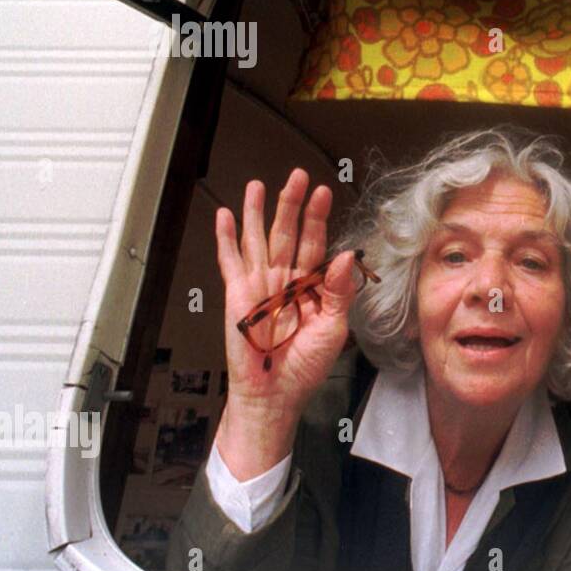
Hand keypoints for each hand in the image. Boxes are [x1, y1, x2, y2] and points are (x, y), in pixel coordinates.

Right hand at [214, 168, 357, 478]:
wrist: (275, 393)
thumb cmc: (305, 366)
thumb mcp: (333, 328)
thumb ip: (338, 291)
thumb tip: (344, 256)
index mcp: (311, 287)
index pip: (315, 244)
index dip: (318, 219)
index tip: (324, 193)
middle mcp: (285, 281)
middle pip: (286, 234)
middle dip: (290, 205)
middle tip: (296, 177)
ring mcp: (260, 285)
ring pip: (258, 240)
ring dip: (257, 212)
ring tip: (258, 185)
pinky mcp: (237, 295)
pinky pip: (230, 262)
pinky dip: (226, 239)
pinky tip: (227, 216)